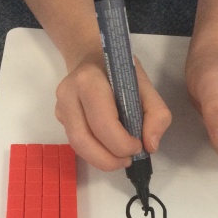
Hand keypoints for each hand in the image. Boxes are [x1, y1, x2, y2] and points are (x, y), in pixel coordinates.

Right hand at [55, 52, 171, 170]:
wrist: (91, 57)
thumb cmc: (119, 71)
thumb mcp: (145, 85)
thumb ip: (156, 114)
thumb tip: (150, 146)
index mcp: (89, 80)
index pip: (102, 122)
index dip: (121, 143)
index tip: (138, 146)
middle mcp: (68, 94)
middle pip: (83, 140)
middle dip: (109, 159)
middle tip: (128, 160)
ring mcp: (61, 108)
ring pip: (77, 147)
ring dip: (101, 160)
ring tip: (120, 159)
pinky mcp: (61, 120)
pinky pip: (77, 145)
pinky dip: (95, 154)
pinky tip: (109, 150)